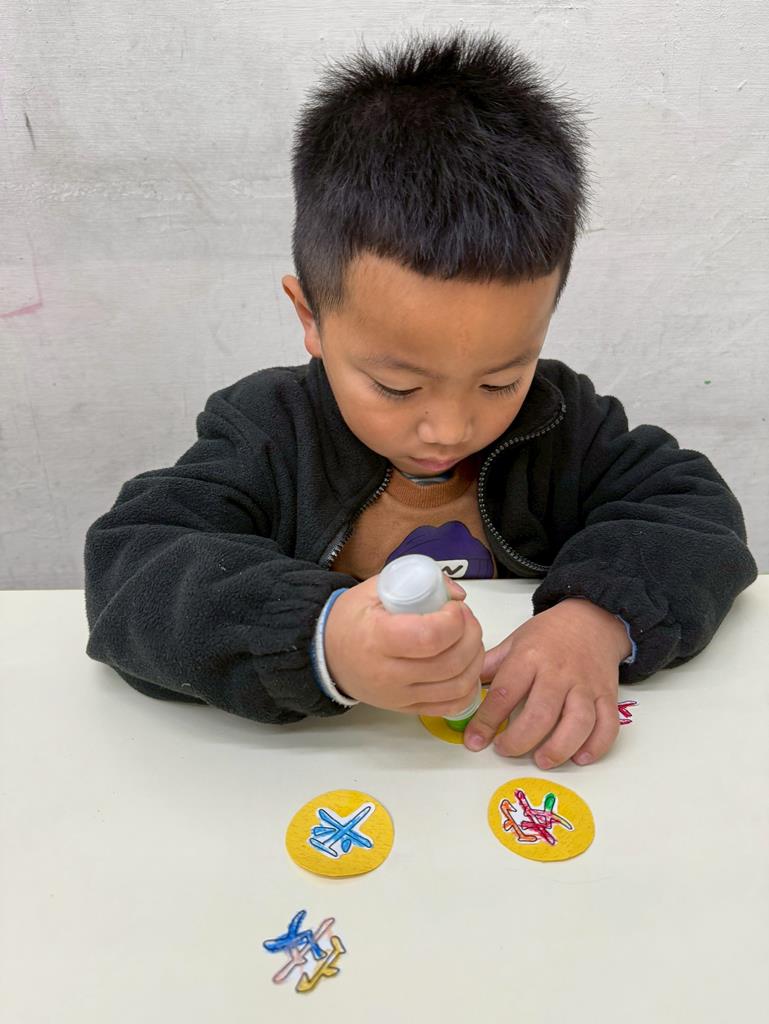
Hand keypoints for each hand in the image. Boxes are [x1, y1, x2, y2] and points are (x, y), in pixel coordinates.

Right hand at [324, 574, 483, 715]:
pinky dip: (467, 687)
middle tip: (465, 619)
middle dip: (470, 635)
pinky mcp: (407, 709)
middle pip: (450, 662)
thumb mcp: (375, 589)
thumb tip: (457, 595)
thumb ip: (417, 583)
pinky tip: (465, 667)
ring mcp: (399, 696)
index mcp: (377, 638)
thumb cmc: (351, 620)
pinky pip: (451, 706)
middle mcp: (389, 674)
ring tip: (467, 639)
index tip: (453, 607)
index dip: (454, 620)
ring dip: (474, 660)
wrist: (327, 655)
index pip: (430, 637)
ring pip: (457, 686)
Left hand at [463, 599, 629, 767]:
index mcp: (530, 657)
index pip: (504, 692)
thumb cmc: (549, 634)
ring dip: (559, 747)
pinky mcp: (608, 695)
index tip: (474, 741)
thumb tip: (464, 690)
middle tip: (505, 750)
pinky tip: (579, 757)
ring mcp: (586, 685)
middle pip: (541, 712)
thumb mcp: (515, 642)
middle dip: (520, 740)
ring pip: (578, 722)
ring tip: (541, 760)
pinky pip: (608, 725)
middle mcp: (559, 672)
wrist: (592, 619)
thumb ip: (491, 666)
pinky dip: (596, 746)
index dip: (486, 721)